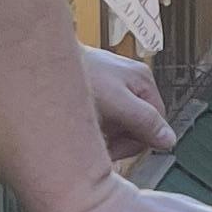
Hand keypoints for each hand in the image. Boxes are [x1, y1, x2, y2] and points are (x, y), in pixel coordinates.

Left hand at [80, 42, 172, 161]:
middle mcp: (131, 81)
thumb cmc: (79, 76)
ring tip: (87, 130)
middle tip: (99, 142)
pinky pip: (103, 115)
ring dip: (104, 133)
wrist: (43, 61)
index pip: (155, 124)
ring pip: (119, 122)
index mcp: (143, 81)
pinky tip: (81, 123)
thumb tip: (169, 140)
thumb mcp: (118, 104)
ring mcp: (112, 85)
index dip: (136, 142)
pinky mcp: (95, 89)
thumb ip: (145, 122)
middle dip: (118, 138)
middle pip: (137, 125)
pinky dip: (93, 123)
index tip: (116, 150)